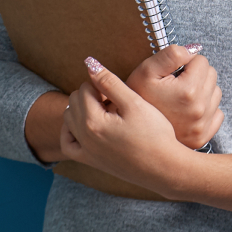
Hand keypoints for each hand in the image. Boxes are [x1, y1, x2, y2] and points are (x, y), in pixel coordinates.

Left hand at [61, 58, 192, 194]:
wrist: (163, 167)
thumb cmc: (154, 134)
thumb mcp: (134, 103)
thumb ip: (110, 82)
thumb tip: (90, 64)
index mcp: (93, 121)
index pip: (84, 88)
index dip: (101, 83)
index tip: (118, 90)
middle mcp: (83, 137)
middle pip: (74, 101)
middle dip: (91, 94)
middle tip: (115, 99)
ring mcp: (85, 151)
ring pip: (69, 119)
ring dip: (83, 109)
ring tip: (107, 110)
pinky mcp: (90, 161)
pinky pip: (68, 143)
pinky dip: (72, 130)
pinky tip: (87, 125)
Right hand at [125, 45, 222, 148]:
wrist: (129, 129)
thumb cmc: (137, 97)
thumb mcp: (147, 70)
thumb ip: (171, 54)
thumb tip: (194, 50)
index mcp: (189, 91)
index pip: (202, 61)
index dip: (186, 62)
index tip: (173, 72)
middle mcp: (199, 109)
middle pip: (211, 75)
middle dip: (196, 74)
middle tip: (176, 83)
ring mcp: (202, 125)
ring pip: (215, 92)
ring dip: (202, 89)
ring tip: (181, 96)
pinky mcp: (202, 137)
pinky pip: (217, 113)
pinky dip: (206, 108)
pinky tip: (188, 110)